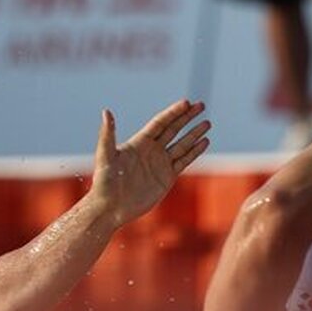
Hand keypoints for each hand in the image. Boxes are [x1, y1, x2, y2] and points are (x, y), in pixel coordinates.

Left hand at [89, 100, 210, 226]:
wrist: (111, 208)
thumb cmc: (104, 181)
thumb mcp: (105, 156)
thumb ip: (108, 134)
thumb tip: (106, 111)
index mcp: (139, 142)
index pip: (160, 122)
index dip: (173, 112)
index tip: (187, 103)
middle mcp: (151, 150)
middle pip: (173, 129)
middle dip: (187, 117)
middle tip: (201, 105)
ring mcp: (160, 163)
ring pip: (182, 144)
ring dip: (194, 134)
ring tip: (207, 123)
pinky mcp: (167, 178)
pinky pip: (184, 161)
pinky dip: (195, 152)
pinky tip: (204, 142)